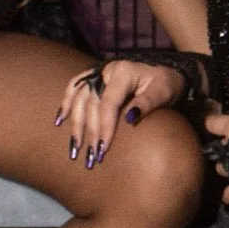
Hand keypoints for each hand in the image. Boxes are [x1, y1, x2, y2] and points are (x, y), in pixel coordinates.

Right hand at [56, 59, 188, 169]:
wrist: (167, 70)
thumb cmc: (167, 83)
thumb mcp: (163, 92)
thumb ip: (146, 103)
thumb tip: (129, 119)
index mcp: (124, 72)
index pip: (108, 103)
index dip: (104, 127)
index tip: (102, 149)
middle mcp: (107, 70)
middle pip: (91, 103)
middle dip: (89, 132)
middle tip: (90, 157)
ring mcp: (99, 72)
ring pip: (79, 98)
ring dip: (75, 124)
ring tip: (74, 147)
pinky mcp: (96, 77)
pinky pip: (75, 87)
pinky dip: (66, 103)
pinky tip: (60, 120)